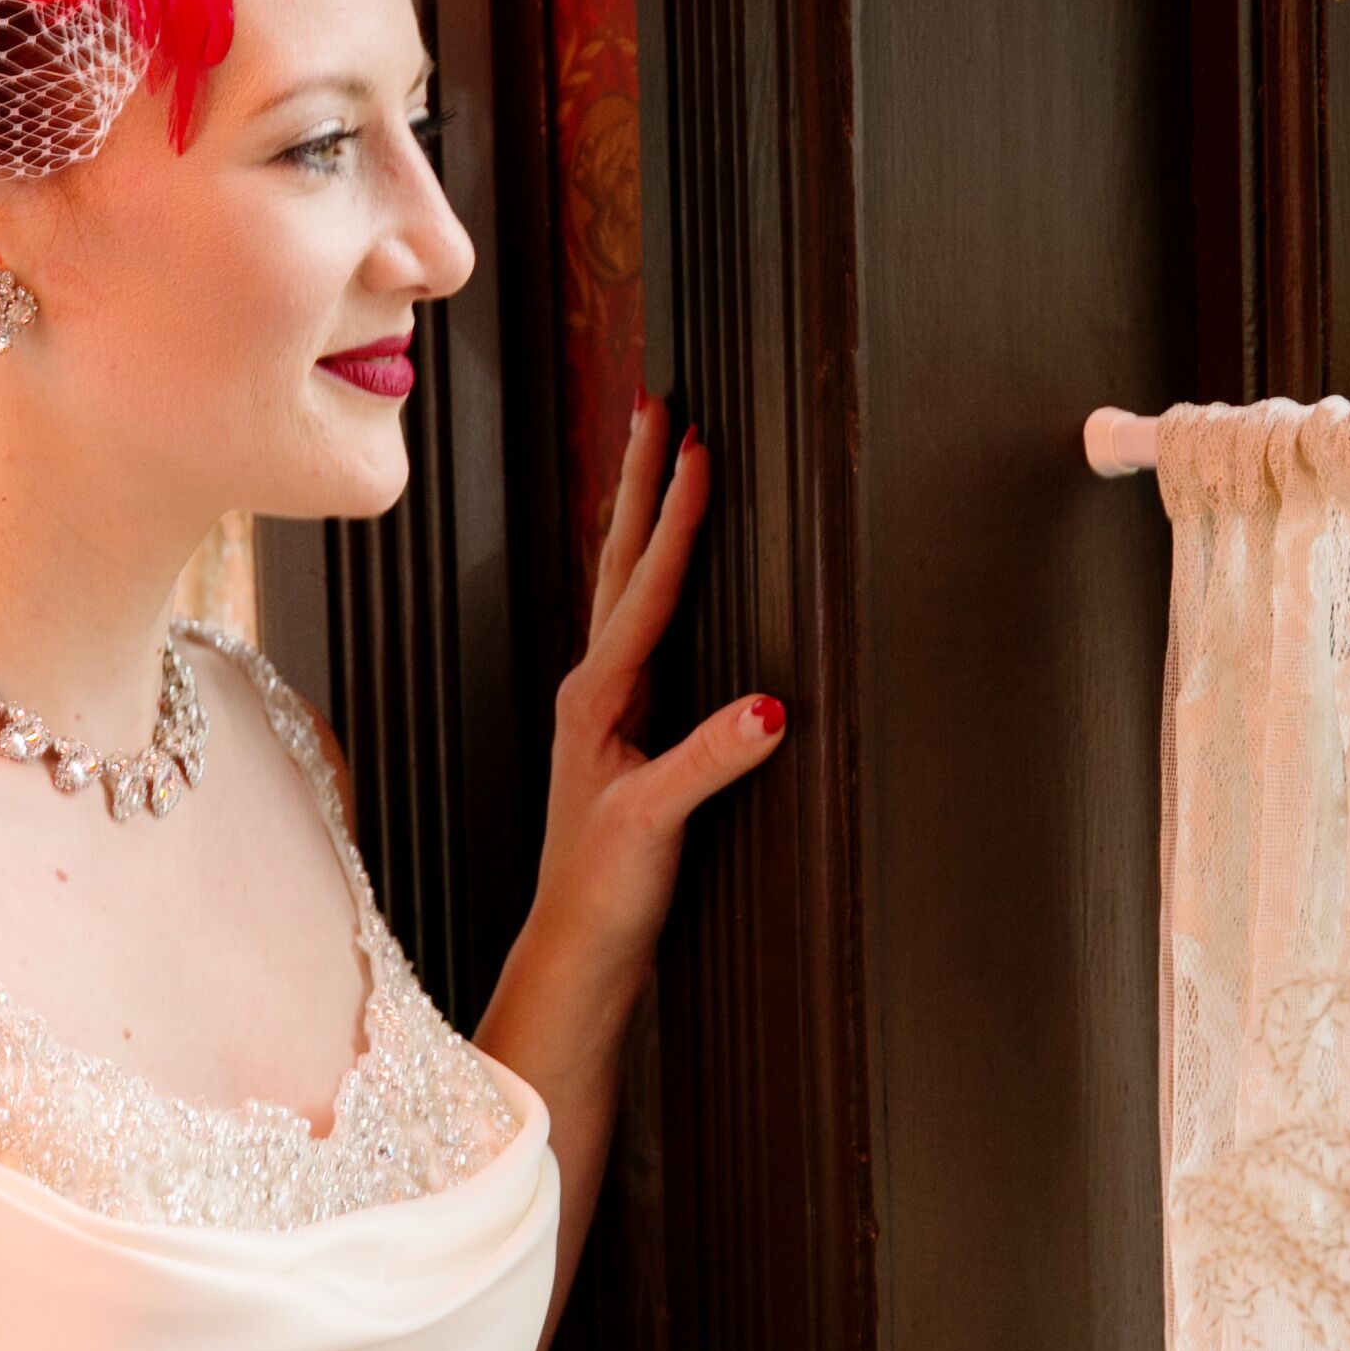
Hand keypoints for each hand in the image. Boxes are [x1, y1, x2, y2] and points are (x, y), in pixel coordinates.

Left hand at [527, 396, 786, 1025]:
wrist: (576, 948)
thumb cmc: (604, 890)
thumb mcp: (657, 822)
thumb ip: (709, 760)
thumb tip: (773, 705)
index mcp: (597, 696)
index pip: (647, 585)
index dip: (678, 516)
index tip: (698, 446)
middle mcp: (591, 688)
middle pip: (622, 560)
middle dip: (642, 480)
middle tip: (656, 401)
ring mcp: (602, 706)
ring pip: (625, 585)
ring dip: (642, 516)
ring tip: (658, 454)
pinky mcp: (619, 729)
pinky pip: (639, 623)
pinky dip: (654, 574)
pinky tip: (668, 569)